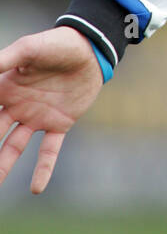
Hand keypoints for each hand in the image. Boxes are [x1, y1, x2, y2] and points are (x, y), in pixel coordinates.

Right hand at [0, 27, 104, 193]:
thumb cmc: (57, 44)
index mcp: (6, 88)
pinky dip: (43, 169)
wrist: (91, 49)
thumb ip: (5, 60)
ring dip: (3, 165)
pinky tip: (37, 189)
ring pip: (14, 146)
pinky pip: (49, 150)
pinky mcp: (60, 123)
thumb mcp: (29, 49)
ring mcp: (38, 117)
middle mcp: (17, 106)